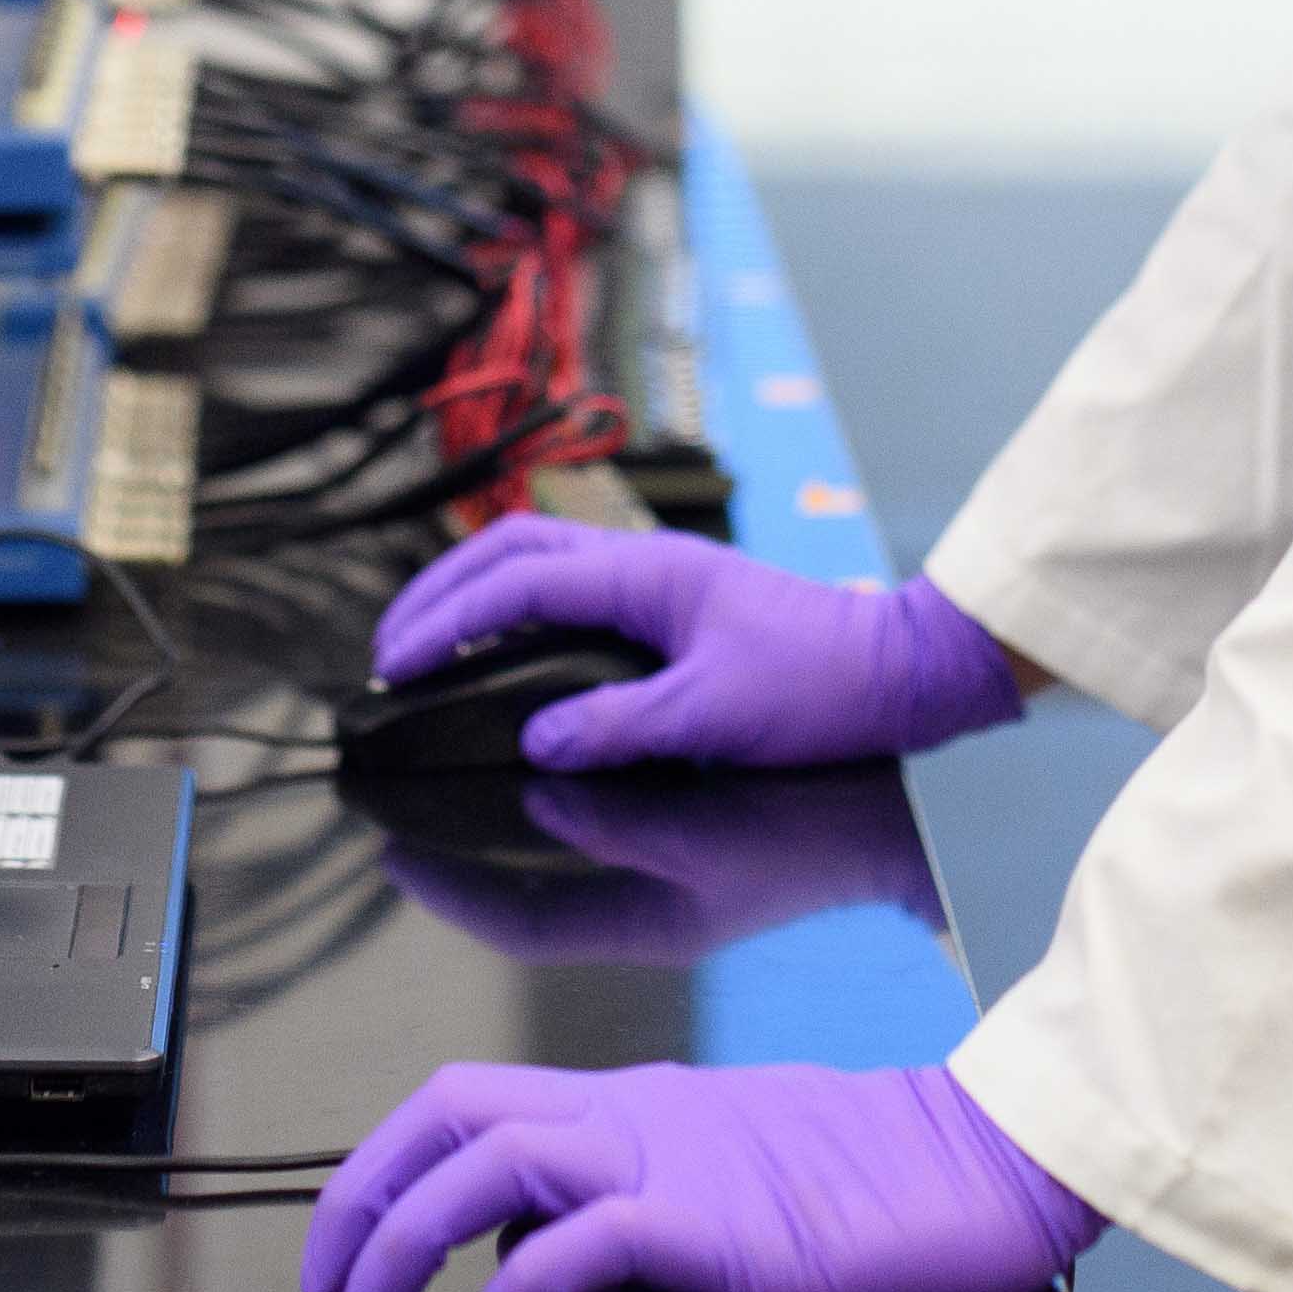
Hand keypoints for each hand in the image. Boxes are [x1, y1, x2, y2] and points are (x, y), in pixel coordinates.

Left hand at [302, 1060, 1103, 1291]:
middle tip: (322, 1279)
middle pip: (453, 1113)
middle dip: (363, 1192)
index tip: (339, 1235)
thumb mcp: (715, 1190)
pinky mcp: (718, 1219)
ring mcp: (675, 1156)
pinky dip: (521, 1285)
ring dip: (407, 1233)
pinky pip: (587, 1239)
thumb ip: (620, 1217)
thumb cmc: (864, 1186)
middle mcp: (636, 1111)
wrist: (979, 1169)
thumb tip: (535, 1277)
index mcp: (633, 1101)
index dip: (381, 1161)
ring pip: (493, 1160)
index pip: (467, 1100)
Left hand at [367, 762, 949, 964]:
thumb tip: (534, 802)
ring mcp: (665, 878)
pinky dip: (555, 794)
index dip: (447, 896)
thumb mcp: (708, 835)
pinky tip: (536, 747)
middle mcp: (644, 908)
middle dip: (461, 860)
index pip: (518, 926)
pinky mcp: (687, 842)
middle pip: (525, 895)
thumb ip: (616, 822)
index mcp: (645, 925)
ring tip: (450, 770)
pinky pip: (594, 826)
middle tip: (399, 806)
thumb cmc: (817, 834)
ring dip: (501, 823)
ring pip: (556, 862)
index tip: (389, 853)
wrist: (903, 819)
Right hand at [369, 519, 1026, 770]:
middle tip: (392, 646)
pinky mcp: (673, 606)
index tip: (398, 662)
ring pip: (541, 561)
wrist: (900, 673)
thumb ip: (620, 726)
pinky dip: (521, 610)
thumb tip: (536, 741)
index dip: (449, 620)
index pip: (518, 582)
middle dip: (443, 591)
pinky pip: (574, 591)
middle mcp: (646, 562)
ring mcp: (659, 580)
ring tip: (430, 641)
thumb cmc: (823, 685)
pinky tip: (505, 648)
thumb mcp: (717, 715)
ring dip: (477, 593)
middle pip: (513, 549)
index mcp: (648, 572)